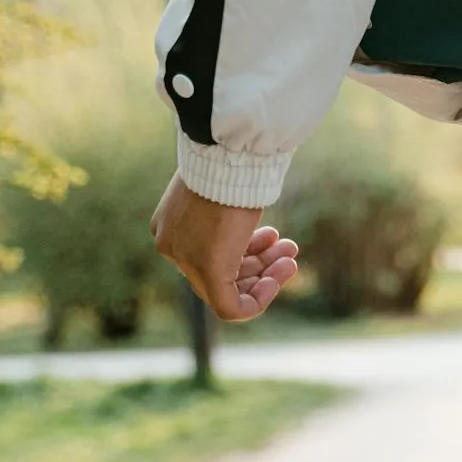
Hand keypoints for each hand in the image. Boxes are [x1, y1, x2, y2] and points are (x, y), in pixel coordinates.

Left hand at [150, 173, 299, 321]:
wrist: (228, 155)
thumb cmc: (230, 162)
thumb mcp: (222, 186)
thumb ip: (224, 210)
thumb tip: (244, 212)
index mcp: (170, 227)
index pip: (208, 254)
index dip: (246, 252)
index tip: (271, 237)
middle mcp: (172, 247)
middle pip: (219, 272)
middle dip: (259, 262)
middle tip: (288, 249)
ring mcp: (186, 261)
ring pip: (227, 288)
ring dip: (266, 274)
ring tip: (291, 254)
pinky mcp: (207, 271)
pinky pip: (230, 307)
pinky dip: (259, 299)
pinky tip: (281, 275)